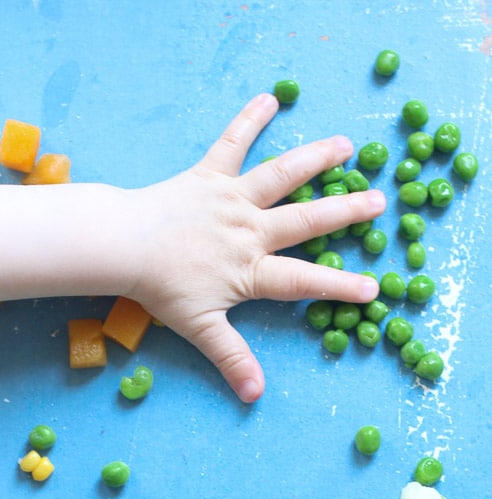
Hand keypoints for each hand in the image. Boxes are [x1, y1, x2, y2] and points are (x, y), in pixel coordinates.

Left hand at [128, 94, 385, 401]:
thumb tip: (255, 395)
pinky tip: (268, 97)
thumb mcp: (200, 329)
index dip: (339, 287)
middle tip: (379, 201)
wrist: (125, 246)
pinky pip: (232, 143)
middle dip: (346, 212)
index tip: (372, 289)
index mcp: (251, 270)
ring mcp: (232, 199)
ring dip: (315, 159)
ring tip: (346, 145)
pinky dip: (249, 119)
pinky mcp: (209, 174)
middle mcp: (250, 230)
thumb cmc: (161, 289)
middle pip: (306, 221)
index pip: (303, 281)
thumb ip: (232, 359)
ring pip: (282, 176)